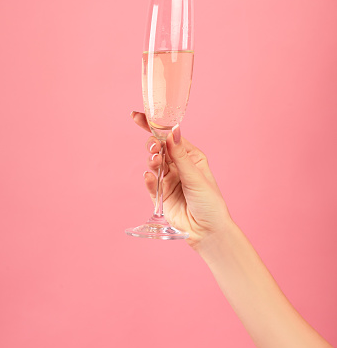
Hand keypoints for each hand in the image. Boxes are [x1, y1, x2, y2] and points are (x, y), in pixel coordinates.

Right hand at [131, 111, 231, 249]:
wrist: (207, 231)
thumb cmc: (209, 202)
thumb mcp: (196, 176)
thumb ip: (180, 155)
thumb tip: (172, 131)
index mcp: (191, 156)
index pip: (170, 137)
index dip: (154, 126)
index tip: (138, 116)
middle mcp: (178, 166)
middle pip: (159, 148)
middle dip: (152, 145)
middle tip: (154, 148)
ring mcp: (168, 180)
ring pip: (153, 164)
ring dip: (152, 161)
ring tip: (156, 163)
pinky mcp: (160, 195)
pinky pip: (151, 183)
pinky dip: (149, 179)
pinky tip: (150, 177)